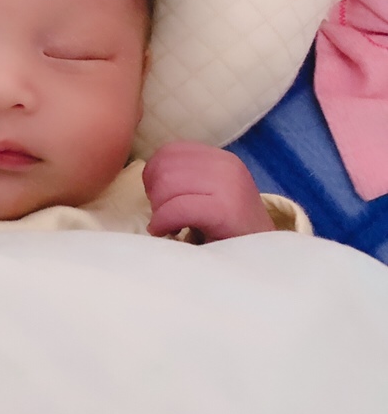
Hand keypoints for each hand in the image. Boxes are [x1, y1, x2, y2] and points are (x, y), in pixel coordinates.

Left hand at [143, 141, 274, 242]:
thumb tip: (149, 175)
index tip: (158, 199)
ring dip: (159, 210)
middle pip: (164, 168)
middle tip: (165, 218)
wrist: (264, 261)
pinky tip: (168, 233)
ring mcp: (229, 186)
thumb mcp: (209, 196)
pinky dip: (163, 222)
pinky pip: (177, 208)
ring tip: (170, 227)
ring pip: (167, 185)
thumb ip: (185, 179)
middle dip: (154, 195)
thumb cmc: (228, 233)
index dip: (153, 176)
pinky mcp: (226, 210)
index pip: (169, 152)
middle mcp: (227, 166)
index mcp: (221, 159)